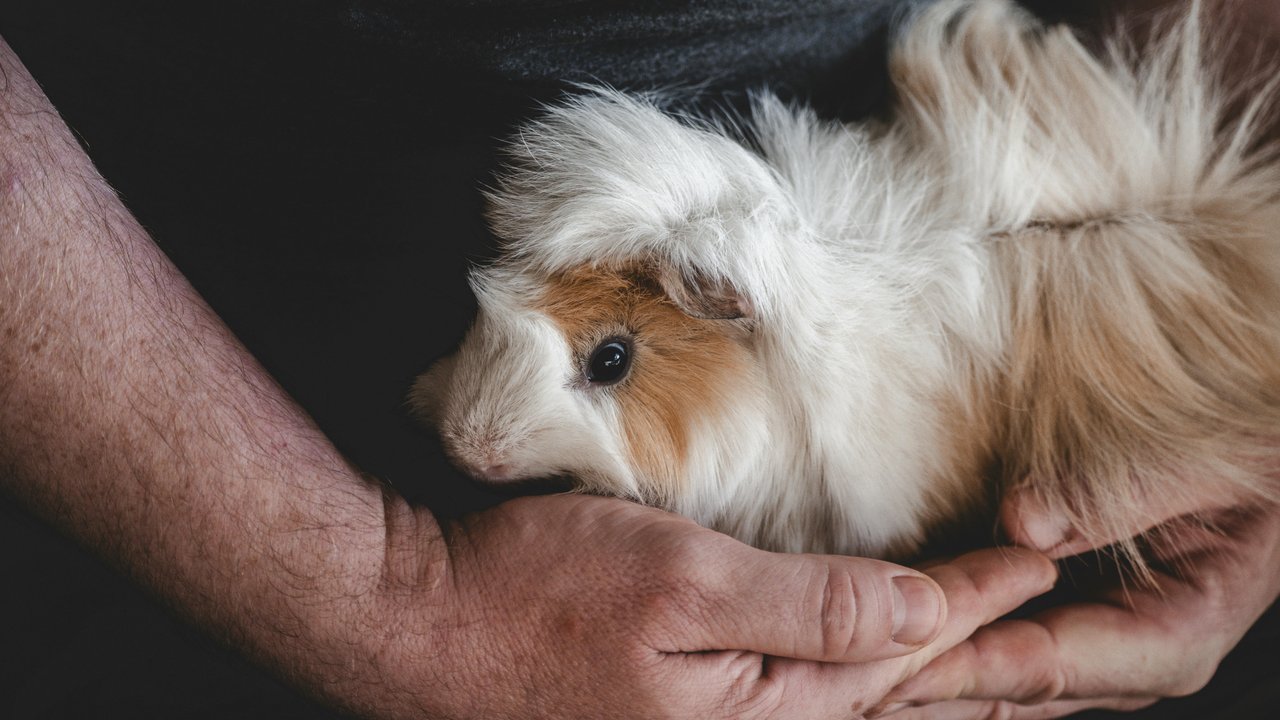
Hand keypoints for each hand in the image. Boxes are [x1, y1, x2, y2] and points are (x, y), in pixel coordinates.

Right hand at [386, 493, 1055, 719]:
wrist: (423, 626)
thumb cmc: (536, 592)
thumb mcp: (682, 584)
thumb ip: (810, 605)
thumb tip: (922, 614)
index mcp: (769, 716)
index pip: (907, 649)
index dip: (979, 596)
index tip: (1041, 551)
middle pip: (901, 702)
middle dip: (989, 662)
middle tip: (1061, 627)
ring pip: (863, 712)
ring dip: (941, 687)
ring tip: (1009, 670)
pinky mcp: (689, 714)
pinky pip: (810, 707)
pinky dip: (869, 689)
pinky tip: (881, 678)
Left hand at [875, 486, 1279, 718]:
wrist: (1267, 458)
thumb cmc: (1250, 463)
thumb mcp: (1205, 467)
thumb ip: (1121, 494)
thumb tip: (1026, 524)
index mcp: (1168, 638)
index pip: (1038, 665)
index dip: (955, 664)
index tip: (881, 669)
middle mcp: (1122, 658)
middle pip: (1002, 685)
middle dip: (916, 685)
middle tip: (832, 684)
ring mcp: (1090, 647)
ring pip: (988, 677)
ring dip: (914, 673)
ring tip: (835, 679)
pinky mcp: (1063, 620)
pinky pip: (990, 644)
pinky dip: (933, 642)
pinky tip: (871, 642)